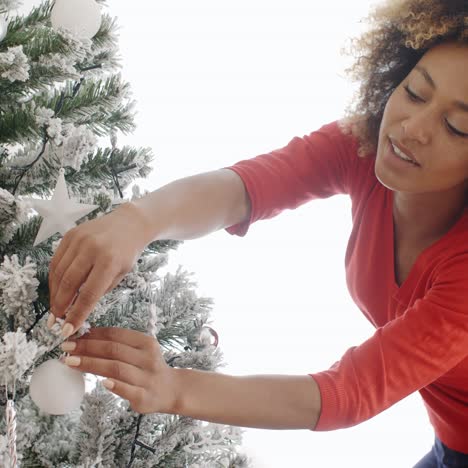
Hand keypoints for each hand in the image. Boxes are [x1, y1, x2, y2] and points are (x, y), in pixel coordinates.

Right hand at [49, 202, 152, 337]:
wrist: (128, 223)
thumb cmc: (127, 252)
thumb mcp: (121, 274)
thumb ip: (100, 290)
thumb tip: (78, 310)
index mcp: (109, 262)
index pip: (88, 294)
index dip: (76, 314)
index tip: (68, 330)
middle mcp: (91, 250)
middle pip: (69, 284)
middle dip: (60, 306)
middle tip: (56, 321)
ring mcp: (78, 240)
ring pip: (58, 273)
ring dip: (54, 294)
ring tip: (55, 308)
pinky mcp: (69, 235)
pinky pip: (56, 260)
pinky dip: (53, 278)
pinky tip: (56, 289)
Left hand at [61, 327, 178, 414]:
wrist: (171, 390)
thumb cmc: (148, 368)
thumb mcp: (140, 351)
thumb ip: (119, 345)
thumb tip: (86, 336)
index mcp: (146, 343)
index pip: (116, 335)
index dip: (94, 334)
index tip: (74, 336)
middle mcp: (147, 358)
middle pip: (113, 350)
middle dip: (87, 347)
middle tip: (66, 347)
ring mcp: (146, 377)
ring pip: (116, 368)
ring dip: (91, 364)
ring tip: (71, 362)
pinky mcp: (144, 397)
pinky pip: (127, 390)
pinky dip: (115, 386)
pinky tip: (101, 383)